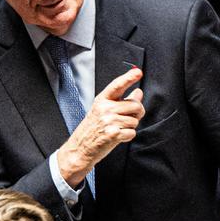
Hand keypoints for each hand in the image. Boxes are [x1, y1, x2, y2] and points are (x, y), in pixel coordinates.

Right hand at [58, 69, 144, 185]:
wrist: (81, 147)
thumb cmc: (93, 128)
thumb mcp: (104, 110)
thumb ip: (122, 101)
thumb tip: (138, 92)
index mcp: (102, 100)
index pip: (117, 85)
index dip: (129, 78)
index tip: (138, 72)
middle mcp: (105, 108)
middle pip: (135, 105)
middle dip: (137, 113)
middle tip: (127, 118)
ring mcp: (109, 121)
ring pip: (135, 120)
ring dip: (130, 126)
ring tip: (117, 128)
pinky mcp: (113, 134)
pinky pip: (132, 132)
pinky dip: (128, 136)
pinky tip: (117, 136)